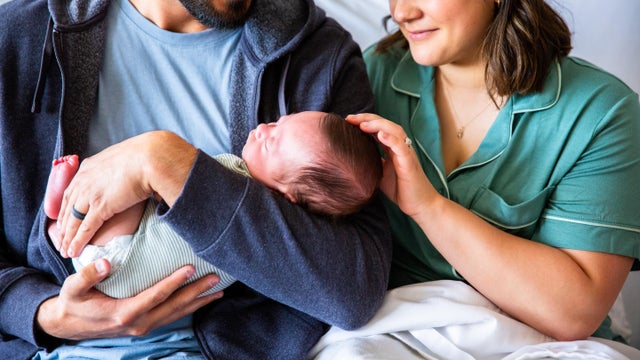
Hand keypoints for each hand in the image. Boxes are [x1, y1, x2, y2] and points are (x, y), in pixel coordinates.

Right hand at [36, 258, 222, 339]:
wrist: (68, 325)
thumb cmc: (73, 303)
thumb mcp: (73, 288)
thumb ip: (88, 275)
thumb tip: (106, 263)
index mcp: (124, 313)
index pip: (156, 296)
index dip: (174, 282)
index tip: (190, 268)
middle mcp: (138, 323)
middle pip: (174, 306)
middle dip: (196, 292)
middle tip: (215, 278)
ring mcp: (144, 327)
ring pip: (177, 314)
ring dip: (198, 302)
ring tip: (218, 290)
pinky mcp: (146, 326)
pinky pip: (172, 317)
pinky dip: (190, 308)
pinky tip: (203, 299)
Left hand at [57, 131, 197, 257]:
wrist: (149, 158)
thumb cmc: (144, 156)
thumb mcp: (122, 158)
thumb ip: (116, 169)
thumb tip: (124, 175)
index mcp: (88, 167)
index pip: (70, 191)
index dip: (65, 209)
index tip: (63, 221)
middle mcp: (84, 180)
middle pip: (67, 207)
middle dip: (62, 226)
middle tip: (60, 240)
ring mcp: (90, 193)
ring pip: (72, 220)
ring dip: (67, 238)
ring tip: (65, 251)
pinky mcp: (100, 206)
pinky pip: (85, 227)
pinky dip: (77, 241)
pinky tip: (73, 251)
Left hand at [347, 113, 436, 216]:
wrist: (419, 204)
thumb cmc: (401, 189)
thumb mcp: (381, 172)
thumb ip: (372, 161)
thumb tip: (353, 157)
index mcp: (393, 148)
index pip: (379, 128)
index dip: (364, 121)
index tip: (347, 121)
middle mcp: (401, 147)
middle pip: (385, 124)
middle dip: (367, 118)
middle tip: (350, 118)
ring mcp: (406, 153)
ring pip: (395, 131)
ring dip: (378, 125)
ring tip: (363, 124)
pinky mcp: (410, 163)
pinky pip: (402, 147)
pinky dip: (391, 139)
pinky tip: (381, 134)